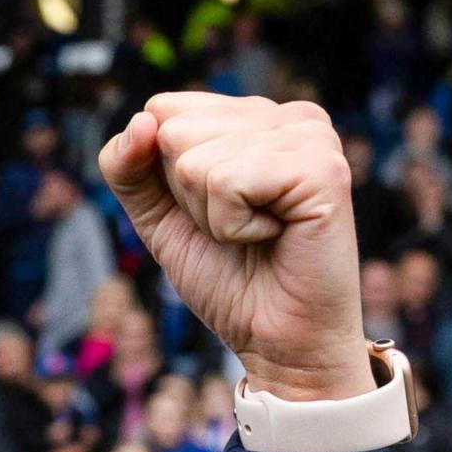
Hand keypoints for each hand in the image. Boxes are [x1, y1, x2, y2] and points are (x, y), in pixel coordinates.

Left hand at [97, 94, 368, 401]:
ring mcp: (310, 136)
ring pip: (193, 160)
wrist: (279, 341)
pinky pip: (226, 182)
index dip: (165, 176)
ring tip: (259, 234)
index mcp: (254, 117)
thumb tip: (141, 121)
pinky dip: (233, 226)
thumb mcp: (160, 217)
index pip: (162, 110)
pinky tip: (275, 236)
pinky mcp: (322, 168)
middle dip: (187, 196)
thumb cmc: (229, 279)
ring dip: (211, 215)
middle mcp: (287, 116)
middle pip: (172, 130)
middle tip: (239, 229)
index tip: (215, 210)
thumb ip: (129, 167)